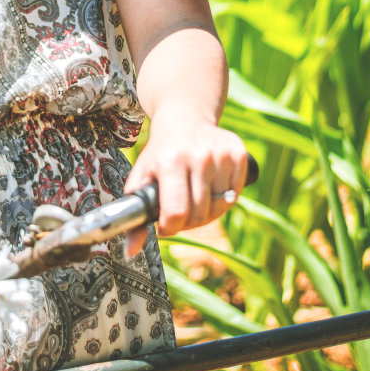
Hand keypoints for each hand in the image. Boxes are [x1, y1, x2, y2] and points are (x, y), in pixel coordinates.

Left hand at [122, 110, 248, 257]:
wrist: (184, 119)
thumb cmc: (160, 154)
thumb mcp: (141, 179)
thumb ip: (135, 217)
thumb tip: (130, 252)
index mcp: (170, 161)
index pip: (178, 213)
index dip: (171, 227)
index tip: (166, 224)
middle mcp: (198, 156)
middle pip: (200, 215)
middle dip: (188, 222)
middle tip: (179, 212)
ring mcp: (221, 154)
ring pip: (219, 208)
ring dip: (206, 212)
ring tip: (193, 198)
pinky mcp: (239, 154)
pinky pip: (234, 195)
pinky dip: (223, 199)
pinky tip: (210, 187)